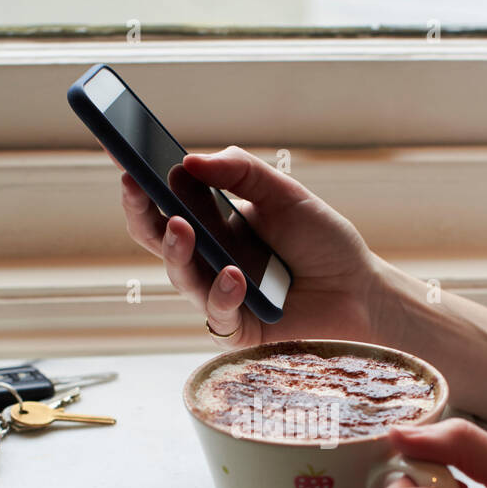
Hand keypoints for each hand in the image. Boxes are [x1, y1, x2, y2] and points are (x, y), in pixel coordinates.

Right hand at [115, 145, 381, 346]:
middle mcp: (209, 260)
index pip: (166, 204)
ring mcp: (219, 295)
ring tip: (181, 226)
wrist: (361, 288)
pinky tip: (234, 276)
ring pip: (181, 277)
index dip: (142, 185)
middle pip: (158, 240)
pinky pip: (217, 314)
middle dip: (141, 213)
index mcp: (214, 224)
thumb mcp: (284, 193)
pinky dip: (222, 293)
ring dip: (176, 252)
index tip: (125, 159)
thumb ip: (241, 171)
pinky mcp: (238, 328)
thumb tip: (189, 161)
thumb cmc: (323, 241)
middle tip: (135, 186)